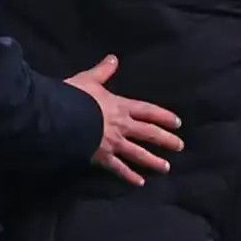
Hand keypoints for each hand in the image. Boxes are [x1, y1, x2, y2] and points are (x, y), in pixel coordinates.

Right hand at [66, 55, 182, 185]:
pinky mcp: (102, 156)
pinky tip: (140, 183)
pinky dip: (129, 176)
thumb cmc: (74, 97)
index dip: (163, 116)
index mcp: (120, 106)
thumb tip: (113, 58)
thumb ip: (102, 71)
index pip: (148, 111)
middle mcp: (122, 126)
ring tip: (166, 167)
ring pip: (138, 153)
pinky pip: (119, 168)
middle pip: (148, 133)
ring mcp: (113, 143)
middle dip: (165, 140)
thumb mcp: (89, 80)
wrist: (61, 118)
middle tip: (179, 146)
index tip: (177, 123)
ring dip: (153, 160)